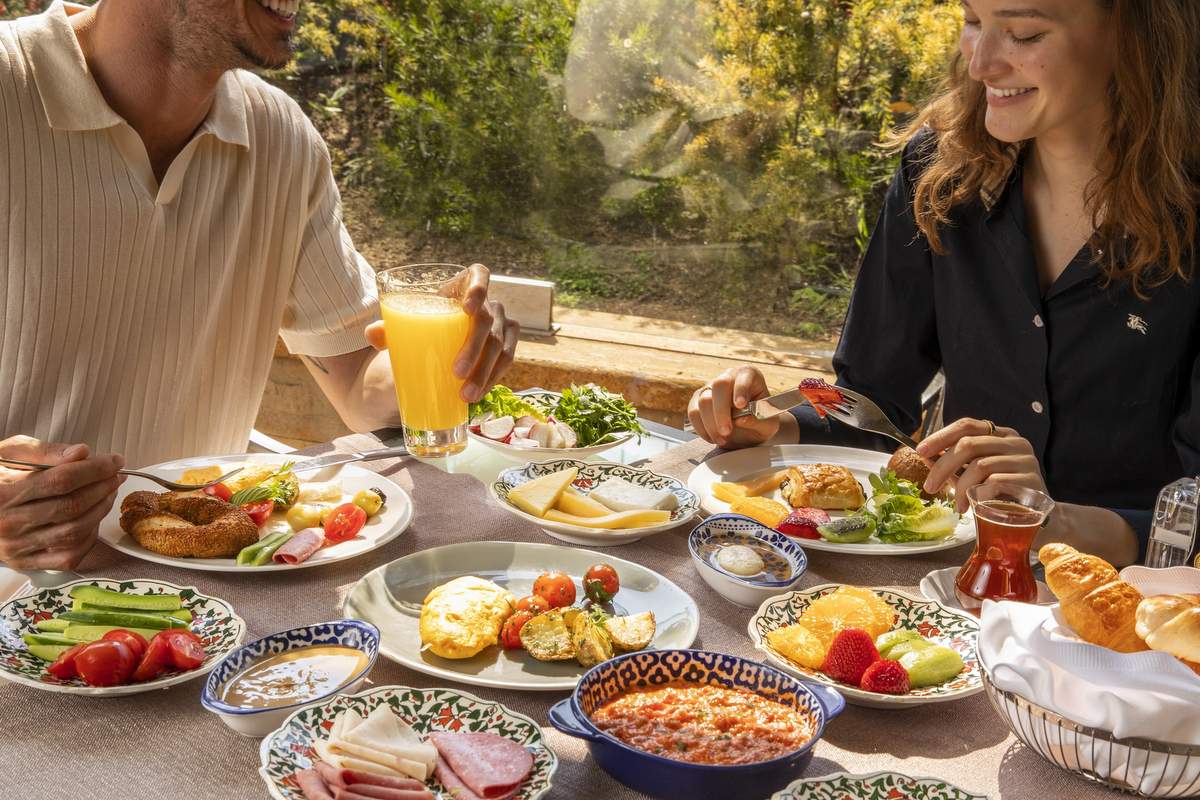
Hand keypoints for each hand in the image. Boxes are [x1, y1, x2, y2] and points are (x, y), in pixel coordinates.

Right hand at [0, 436, 123, 569]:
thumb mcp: (10, 453)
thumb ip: (44, 451)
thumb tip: (81, 452)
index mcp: (2, 494)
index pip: (61, 480)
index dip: (95, 469)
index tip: (115, 460)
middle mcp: (7, 524)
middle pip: (72, 507)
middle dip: (103, 488)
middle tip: (116, 475)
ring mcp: (16, 547)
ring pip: (74, 531)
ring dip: (101, 510)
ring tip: (109, 492)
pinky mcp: (25, 563)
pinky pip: (69, 555)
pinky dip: (89, 537)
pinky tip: (93, 518)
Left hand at [366, 264, 518, 402]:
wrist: (444, 339)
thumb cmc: (426, 325)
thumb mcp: (410, 323)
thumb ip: (389, 328)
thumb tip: (371, 334)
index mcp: (464, 286)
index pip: (479, 275)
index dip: (478, 289)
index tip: (466, 308)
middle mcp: (489, 302)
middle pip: (487, 320)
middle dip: (474, 348)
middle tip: (456, 373)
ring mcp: (502, 323)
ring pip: (501, 346)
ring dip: (485, 372)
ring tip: (466, 395)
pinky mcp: (508, 343)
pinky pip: (507, 360)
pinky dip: (493, 378)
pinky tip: (479, 393)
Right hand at [687, 366, 781, 447]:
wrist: (748, 431)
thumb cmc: (760, 422)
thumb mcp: (768, 425)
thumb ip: (758, 421)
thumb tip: (741, 419)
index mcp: (749, 375)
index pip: (744, 376)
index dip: (741, 389)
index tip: (741, 405)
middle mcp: (728, 377)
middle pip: (719, 385)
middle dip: (721, 411)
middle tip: (727, 432)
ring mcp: (710, 387)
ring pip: (703, 400)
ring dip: (711, 424)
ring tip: (722, 439)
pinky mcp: (697, 400)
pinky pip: (693, 412)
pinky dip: (701, 428)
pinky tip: (713, 438)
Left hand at [915, 418, 1047, 512]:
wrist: (1040, 518)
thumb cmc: (1003, 495)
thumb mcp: (976, 476)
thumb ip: (954, 465)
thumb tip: (925, 456)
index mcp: (1000, 435)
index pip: (967, 425)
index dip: (941, 436)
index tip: (920, 451)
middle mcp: (1015, 442)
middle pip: (969, 444)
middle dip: (942, 467)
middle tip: (930, 486)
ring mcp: (1026, 460)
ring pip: (980, 465)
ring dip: (961, 488)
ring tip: (958, 506)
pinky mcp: (1033, 480)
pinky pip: (997, 483)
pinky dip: (980, 494)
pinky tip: (976, 506)